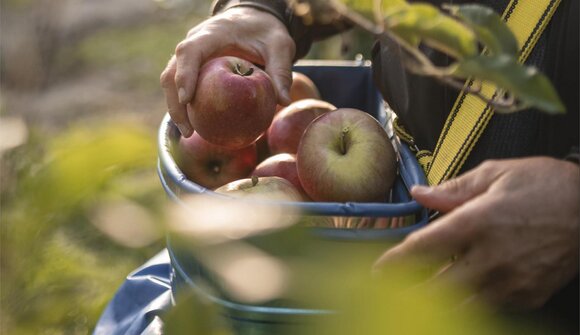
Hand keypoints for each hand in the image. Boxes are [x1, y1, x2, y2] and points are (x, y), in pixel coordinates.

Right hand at [160, 7, 294, 136]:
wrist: (254, 20)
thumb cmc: (266, 32)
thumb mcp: (280, 46)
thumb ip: (281, 71)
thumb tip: (284, 102)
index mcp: (212, 33)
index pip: (190, 51)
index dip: (184, 74)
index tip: (187, 100)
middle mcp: (195, 43)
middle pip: (172, 71)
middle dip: (175, 102)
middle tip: (188, 130)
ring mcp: (191, 56)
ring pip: (171, 81)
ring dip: (177, 108)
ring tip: (189, 134)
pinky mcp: (194, 68)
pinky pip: (183, 87)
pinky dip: (187, 107)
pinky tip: (197, 128)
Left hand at [374, 157, 578, 309]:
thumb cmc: (545, 184)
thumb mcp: (496, 174)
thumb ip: (453, 188)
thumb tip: (419, 192)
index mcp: (476, 222)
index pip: (422, 249)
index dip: (393, 263)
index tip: (376, 271)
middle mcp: (491, 256)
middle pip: (436, 287)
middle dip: (409, 294)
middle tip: (391, 293)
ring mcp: (512, 281)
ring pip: (461, 306)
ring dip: (439, 303)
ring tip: (422, 298)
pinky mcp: (529, 296)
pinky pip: (491, 308)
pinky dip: (472, 305)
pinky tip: (463, 296)